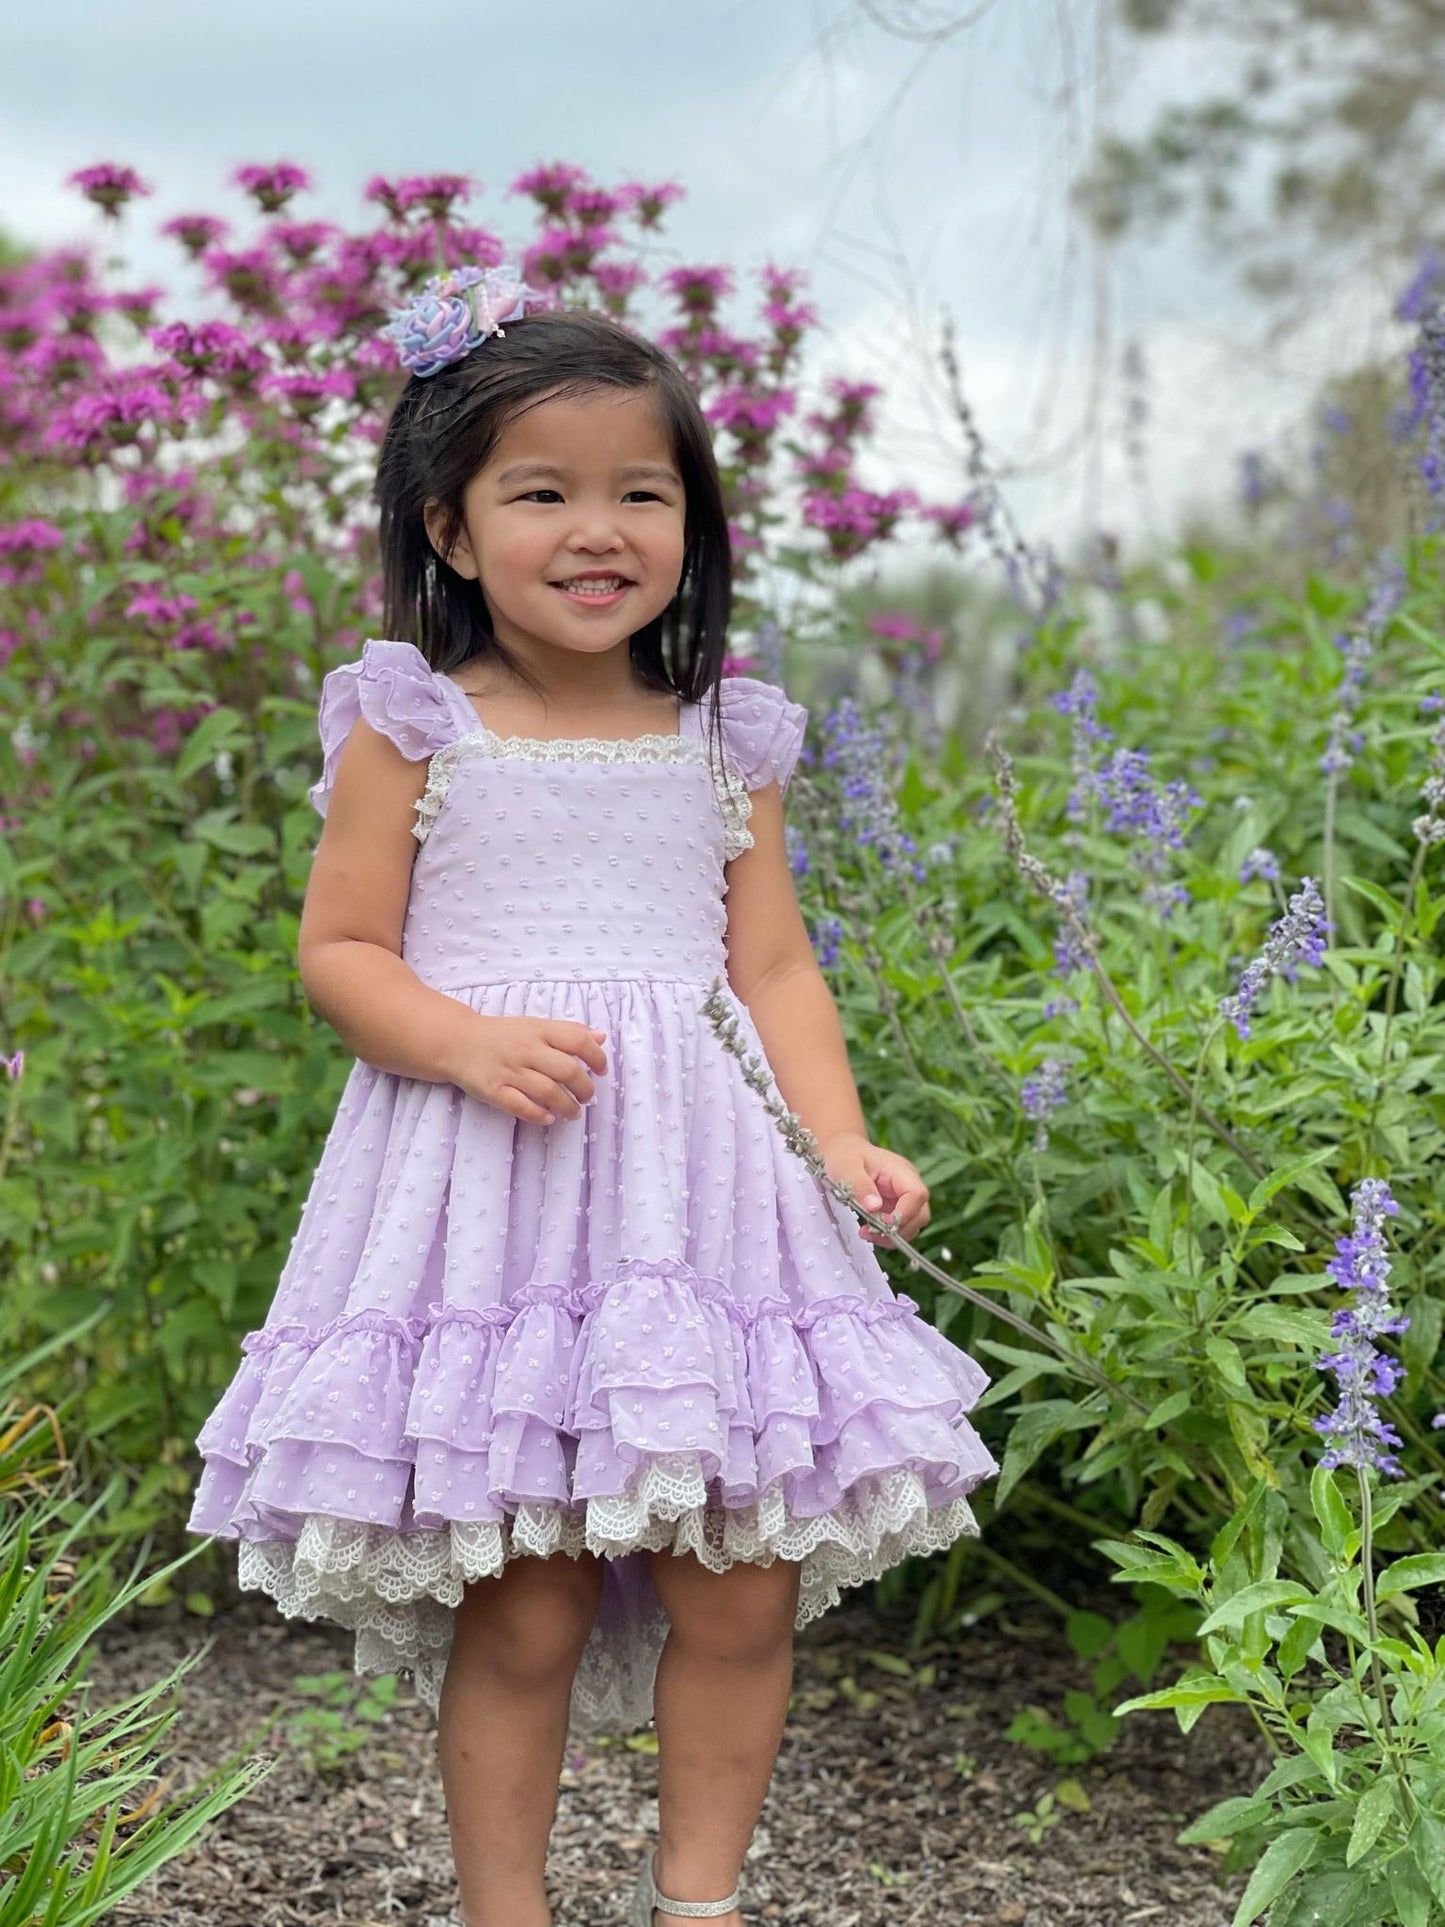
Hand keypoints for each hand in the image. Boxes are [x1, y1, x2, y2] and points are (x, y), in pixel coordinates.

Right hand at [447, 1015, 607, 1126]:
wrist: (456, 1041)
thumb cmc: (502, 1035)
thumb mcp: (534, 1025)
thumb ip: (567, 1031)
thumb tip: (601, 1037)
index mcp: (538, 1030)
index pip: (577, 1041)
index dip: (597, 1057)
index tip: (601, 1071)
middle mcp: (525, 1049)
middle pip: (567, 1070)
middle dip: (585, 1088)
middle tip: (587, 1096)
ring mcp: (509, 1070)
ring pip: (548, 1091)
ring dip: (568, 1107)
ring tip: (573, 1112)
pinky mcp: (493, 1090)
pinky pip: (521, 1106)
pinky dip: (539, 1115)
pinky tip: (549, 1118)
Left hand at [818, 1130, 929, 1245]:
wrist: (842, 1151)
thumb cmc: (845, 1154)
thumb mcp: (846, 1166)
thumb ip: (860, 1185)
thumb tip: (874, 1207)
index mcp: (901, 1171)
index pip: (917, 1195)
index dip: (904, 1214)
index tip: (880, 1223)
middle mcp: (908, 1184)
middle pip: (920, 1214)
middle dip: (898, 1229)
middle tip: (869, 1231)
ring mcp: (903, 1198)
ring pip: (912, 1225)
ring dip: (892, 1235)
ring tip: (866, 1232)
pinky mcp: (895, 1207)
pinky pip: (900, 1227)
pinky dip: (886, 1234)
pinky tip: (869, 1230)